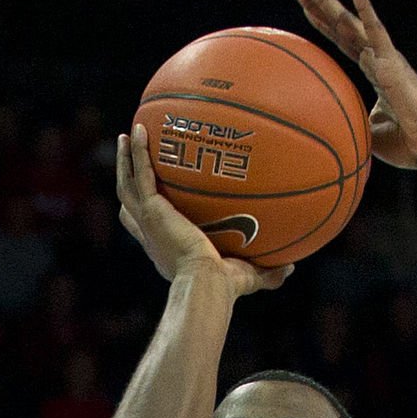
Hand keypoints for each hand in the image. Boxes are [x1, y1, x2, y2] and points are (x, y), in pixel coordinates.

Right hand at [116, 124, 292, 296]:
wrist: (206, 283)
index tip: (151, 199)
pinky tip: (139, 129)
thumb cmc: (224, 288)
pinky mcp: (152, 210)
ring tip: (129, 133)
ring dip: (125, 159)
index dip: (145, 215)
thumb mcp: (247, 276)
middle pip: (131, 204)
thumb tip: (291, 266)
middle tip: (131, 158)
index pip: (149, 230)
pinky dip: (137, 152)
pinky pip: (141, 174)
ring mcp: (149, 221)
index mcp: (166, 249)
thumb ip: (267, 272)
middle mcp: (152, 235)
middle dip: (129, 180)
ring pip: (128, 185)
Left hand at [292, 0, 416, 167]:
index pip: (342, 40)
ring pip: (352, 23)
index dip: (323, 21)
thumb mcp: (366, 132)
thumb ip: (349, 121)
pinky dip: (367, 10)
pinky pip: (378, 33)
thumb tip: (326, 127)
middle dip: (320, 2)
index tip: (303, 2)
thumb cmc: (404, 144)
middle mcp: (378, 57)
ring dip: (330, 1)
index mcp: (373, 70)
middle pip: (343, 25)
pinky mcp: (394, 64)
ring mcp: (386, 58)